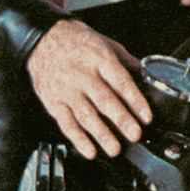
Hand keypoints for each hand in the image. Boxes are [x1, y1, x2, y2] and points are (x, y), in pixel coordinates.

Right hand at [26, 19, 151, 159]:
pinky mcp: (53, 102)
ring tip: (114, 149)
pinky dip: (78, 139)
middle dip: (121, 120)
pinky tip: (89, 150)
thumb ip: (126, 61)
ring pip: (86, 115)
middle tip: (134, 135)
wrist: (43, 40)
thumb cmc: (77, 41)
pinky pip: (66, 123)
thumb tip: (146, 75)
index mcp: (100, 59)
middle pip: (105, 101)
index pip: (121, 82)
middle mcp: (83, 75)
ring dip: (101, 135)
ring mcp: (67, 90)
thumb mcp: (105, 43)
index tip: (146, 116)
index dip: (135, 101)